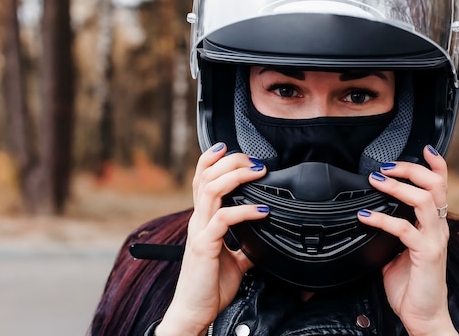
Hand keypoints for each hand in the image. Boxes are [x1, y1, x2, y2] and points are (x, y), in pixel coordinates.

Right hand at [157, 143, 267, 335]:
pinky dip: (245, 210)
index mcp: (202, 220)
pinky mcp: (205, 245)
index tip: (227, 147)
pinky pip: (224, 219)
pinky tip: (262, 209)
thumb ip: (245, 245)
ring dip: (236, 176)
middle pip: (206, 177)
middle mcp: (198, 220)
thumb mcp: (234, 260)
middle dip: (230, 160)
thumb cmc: (210, 286)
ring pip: (211, 189)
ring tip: (258, 172)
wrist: (196, 312)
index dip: (211, 159)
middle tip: (253, 160)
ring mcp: (200, 231)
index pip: (201, 180)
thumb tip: (263, 238)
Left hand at [357, 145, 457, 335]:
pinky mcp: (427, 255)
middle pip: (435, 185)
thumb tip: (371, 214)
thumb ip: (393, 231)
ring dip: (398, 187)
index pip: (441, 186)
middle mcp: (438, 228)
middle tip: (386, 166)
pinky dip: (383, 219)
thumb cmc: (411, 285)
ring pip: (425, 200)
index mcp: (434, 224)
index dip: (436, 164)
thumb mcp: (399, 250)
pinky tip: (366, 216)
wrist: (422, 316)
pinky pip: (405, 229)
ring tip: (377, 180)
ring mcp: (435, 240)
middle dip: (411, 168)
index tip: (424, 147)